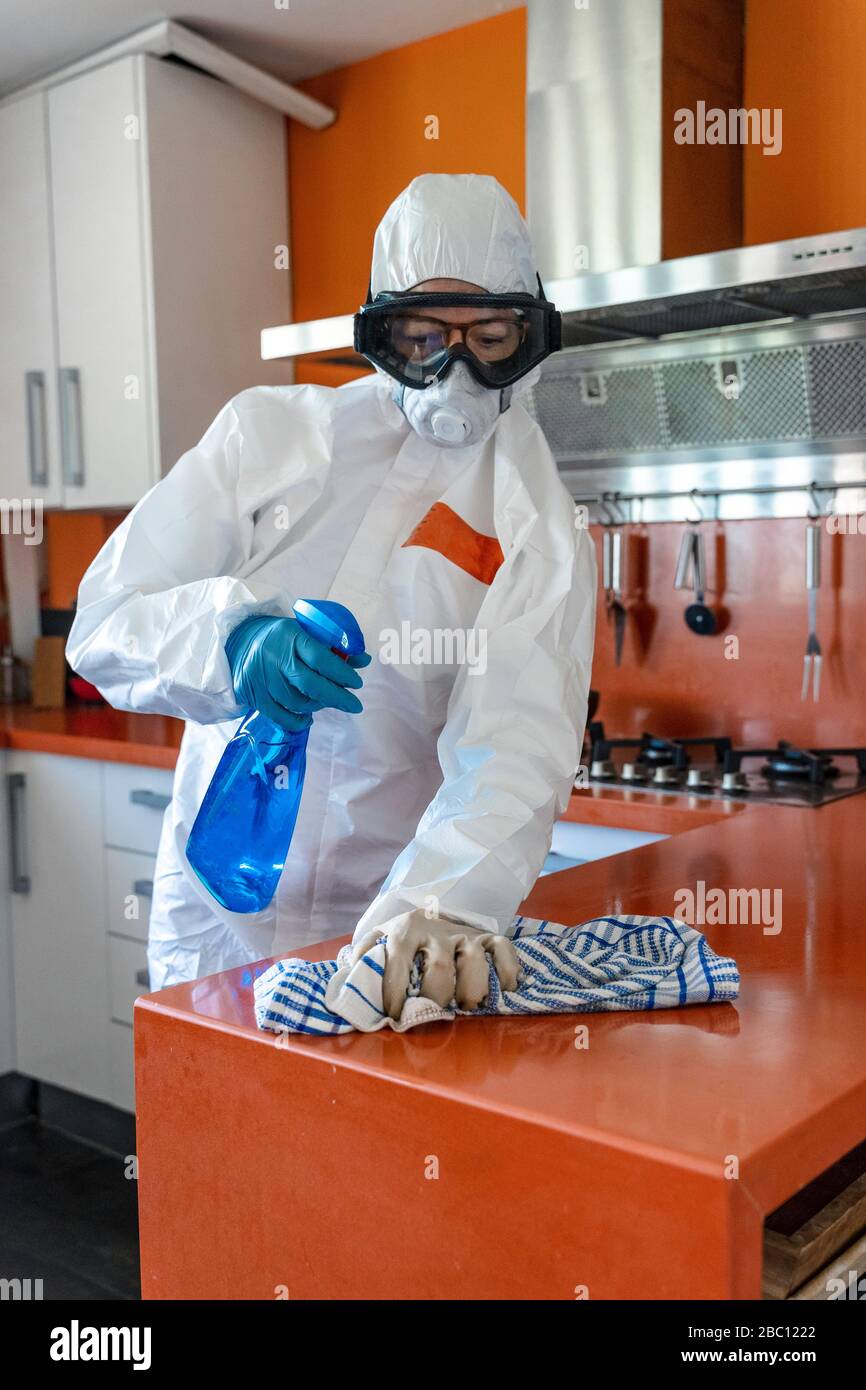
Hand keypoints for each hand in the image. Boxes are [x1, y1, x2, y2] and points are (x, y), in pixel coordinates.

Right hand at [225, 615, 370, 731]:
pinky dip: (298, 721)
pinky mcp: (253, 695)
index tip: (357, 683)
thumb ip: (334, 645)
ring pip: (296, 702)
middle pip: (309, 684)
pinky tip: (309, 717)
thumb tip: (364, 660)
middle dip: (337, 697)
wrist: (240, 641)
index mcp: (291, 635)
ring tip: (326, 702)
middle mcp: (274, 657)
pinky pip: (280, 716)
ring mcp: (262, 678)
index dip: (342, 674)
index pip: (321, 658)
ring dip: (318, 706)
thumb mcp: (306, 631)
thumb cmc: (281, 636)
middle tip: (355, 705)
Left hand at [353, 909, 520, 1019]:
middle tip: (434, 1012)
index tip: (392, 1014)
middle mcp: (437, 929)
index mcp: (405, 929)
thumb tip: (348, 984)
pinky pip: (504, 948)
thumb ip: (364, 957)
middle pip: (440, 967)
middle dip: (437, 996)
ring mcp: (465, 932)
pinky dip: (508, 968)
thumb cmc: (402, 935)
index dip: (393, 990)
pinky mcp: (486, 935)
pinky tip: (506, 989)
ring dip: (472, 988)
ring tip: (467, 1005)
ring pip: (475, 959)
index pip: (397, 958)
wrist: (431, 903)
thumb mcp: (377, 938)